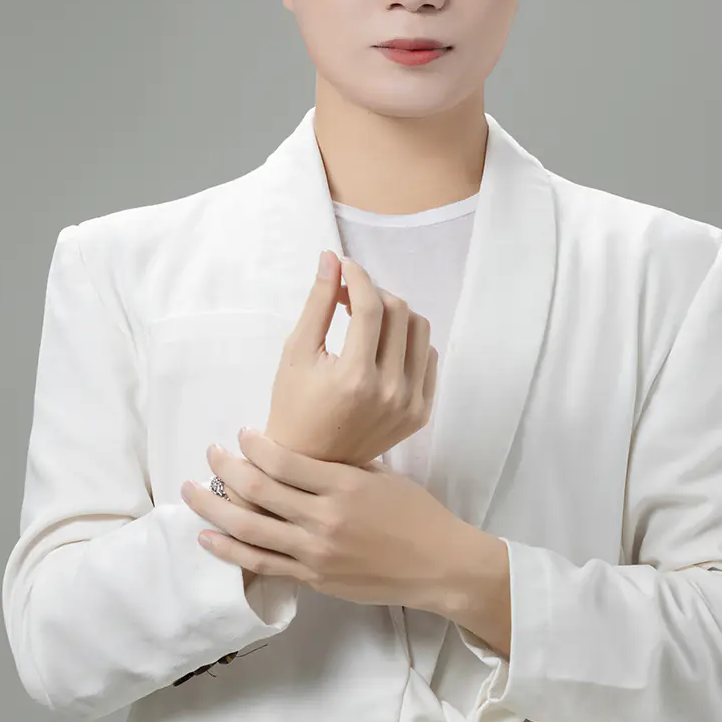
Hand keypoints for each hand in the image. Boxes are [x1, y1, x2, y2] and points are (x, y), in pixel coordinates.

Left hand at [181, 429, 470, 612]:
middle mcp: (325, 519)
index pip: (283, 461)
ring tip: (189, 492)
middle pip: (258, 490)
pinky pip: (262, 564)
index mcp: (344, 485)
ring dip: (213, 508)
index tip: (241, 435)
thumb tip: (299, 455)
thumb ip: (339, 467)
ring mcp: (315, 553)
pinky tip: (208, 537)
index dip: (254, 446)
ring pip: (249, 529)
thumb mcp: (382, 477)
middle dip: (225, 468)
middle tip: (210, 454)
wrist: (439, 565)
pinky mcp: (313, 578)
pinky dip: (230, 550)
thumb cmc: (416, 515)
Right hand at [265, 251, 438, 462]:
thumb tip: (330, 259)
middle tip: (347, 294)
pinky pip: (427, 358)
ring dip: (394, 312)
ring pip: (419, 331)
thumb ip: (317, 303)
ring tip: (366, 318)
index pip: (370, 308)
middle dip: (372, 292)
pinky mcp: (421, 413)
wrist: (312, 463)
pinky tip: (382, 345)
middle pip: (398, 313)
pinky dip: (407, 341)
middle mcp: (390, 392)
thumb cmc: (294, 407)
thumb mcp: (297, 353)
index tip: (343, 267)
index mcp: (355, 378)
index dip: (357, 277)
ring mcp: (410, 404)